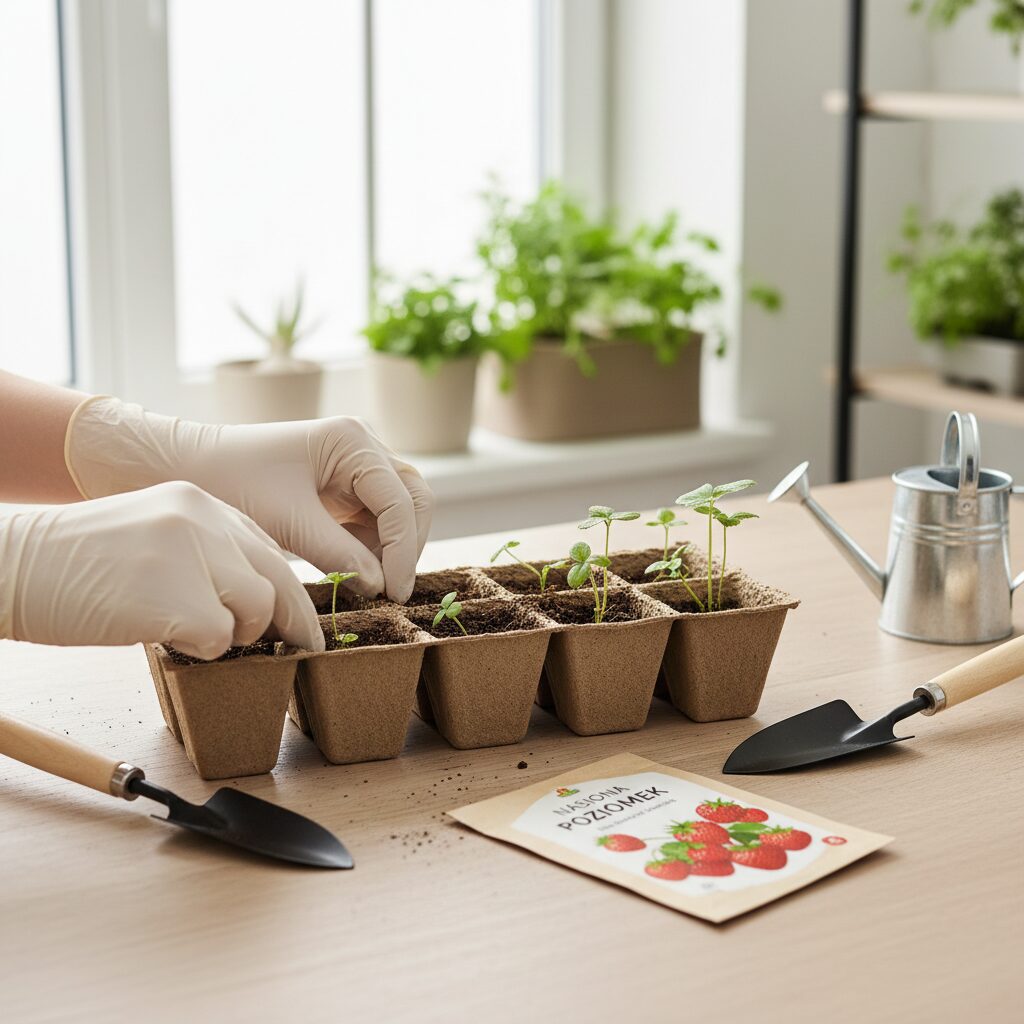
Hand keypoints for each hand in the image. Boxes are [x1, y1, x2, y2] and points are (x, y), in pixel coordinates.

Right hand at [0, 482, 323, 657]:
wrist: (10, 564)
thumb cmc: (76, 562)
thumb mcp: (153, 535)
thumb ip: (204, 553)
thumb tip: (253, 601)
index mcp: (200, 503)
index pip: (268, 549)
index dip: (287, 590)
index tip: (299, 620)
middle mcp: (203, 519)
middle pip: (278, 578)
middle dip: (294, 620)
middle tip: (302, 648)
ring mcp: (191, 554)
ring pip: (257, 609)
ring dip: (235, 634)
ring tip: (196, 635)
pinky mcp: (175, 596)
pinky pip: (219, 638)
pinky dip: (200, 650)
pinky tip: (166, 638)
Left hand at [65, 399, 433, 601]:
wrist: (187, 469)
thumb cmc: (230, 482)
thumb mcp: (286, 522)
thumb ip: (339, 553)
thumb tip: (379, 585)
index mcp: (352, 440)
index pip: (400, 500)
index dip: (403, 550)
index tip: (391, 593)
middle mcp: (362, 447)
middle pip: (414, 499)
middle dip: (407, 546)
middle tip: (390, 593)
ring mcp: (356, 467)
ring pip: (400, 512)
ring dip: (393, 549)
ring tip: (371, 588)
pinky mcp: (343, 489)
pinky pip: (375, 522)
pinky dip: (373, 549)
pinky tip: (355, 573)